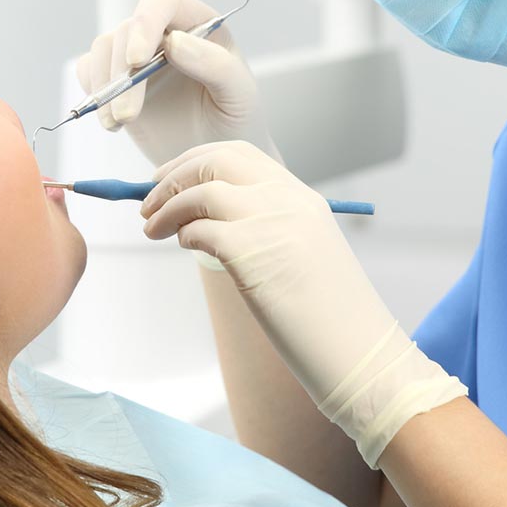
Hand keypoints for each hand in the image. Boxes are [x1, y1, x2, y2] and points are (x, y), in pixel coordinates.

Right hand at [76, 0, 277, 166]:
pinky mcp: (117, 81)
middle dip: (123, 74)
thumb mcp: (240, 95)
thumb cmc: (235, 122)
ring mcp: (138, 57)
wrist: (213, 159)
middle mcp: (165, 33)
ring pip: (104, 49)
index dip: (146, 21)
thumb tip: (175, 42)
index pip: (163, 0)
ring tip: (121, 122)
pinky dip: (94, 95)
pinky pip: (90, 71)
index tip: (138, 59)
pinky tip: (114, 123)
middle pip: (128, 30)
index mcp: (199, 25)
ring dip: (105, 86)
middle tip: (129, 116)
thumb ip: (216, 65)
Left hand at [138, 141, 465, 466]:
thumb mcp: (302, 253)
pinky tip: (184, 246)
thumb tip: (204, 220)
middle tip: (148, 199)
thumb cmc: (328, 315)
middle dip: (174, 175)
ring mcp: (270, 221)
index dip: (197, 160)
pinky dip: (183, 233)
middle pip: (215, 161)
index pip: (239, 156)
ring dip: (167, 206)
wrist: (358, 350)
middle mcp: (286, 199)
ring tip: (152, 228)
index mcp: (301, 196)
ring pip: (201, 190)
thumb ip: (265, 228)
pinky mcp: (251, 250)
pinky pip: (199, 228)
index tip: (172, 177)